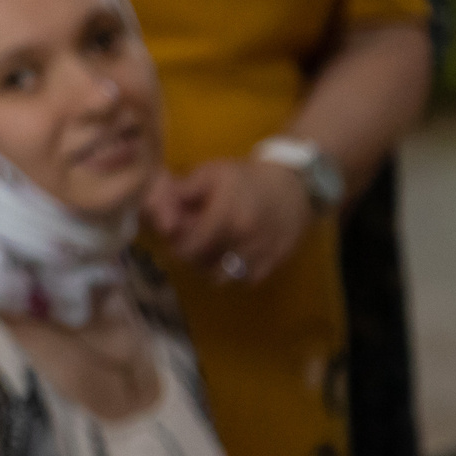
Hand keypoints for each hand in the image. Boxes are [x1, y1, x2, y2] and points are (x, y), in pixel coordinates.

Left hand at [145, 159, 314, 284]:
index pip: (188, 249)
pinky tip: (236, 255)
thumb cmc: (246, 176)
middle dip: (192, 257)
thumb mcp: (210, 174)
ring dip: (213, 268)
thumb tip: (160, 214)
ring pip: (224, 277)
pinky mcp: (277, 260)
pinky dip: (238, 274)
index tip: (176, 238)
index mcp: (224, 216)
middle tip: (194, 244)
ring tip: (214, 251)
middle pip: (202, 265)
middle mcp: (243, 239)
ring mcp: (262, 252)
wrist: (294, 183)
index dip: (177, 246)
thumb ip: (181, 194)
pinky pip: (249, 280)